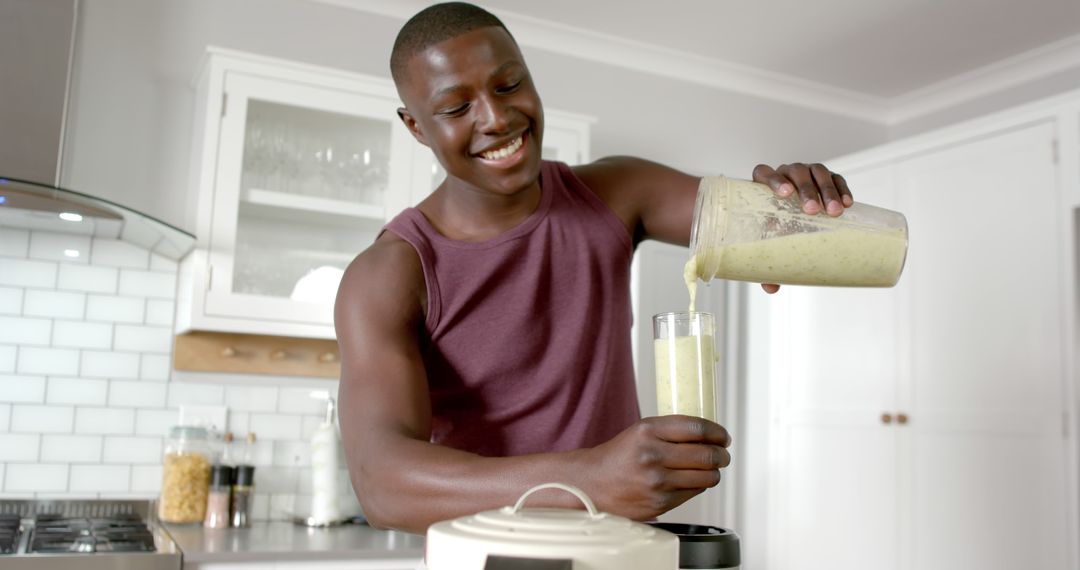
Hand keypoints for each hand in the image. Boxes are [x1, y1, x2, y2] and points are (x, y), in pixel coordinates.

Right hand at [586, 415, 730, 519]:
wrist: (591, 485)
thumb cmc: (618, 457)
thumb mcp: (640, 432)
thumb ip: (671, 432)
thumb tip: (710, 436)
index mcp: (648, 431)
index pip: (697, 429)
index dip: (718, 433)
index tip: (723, 436)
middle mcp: (653, 455)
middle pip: (707, 455)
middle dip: (721, 455)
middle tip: (723, 454)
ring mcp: (657, 481)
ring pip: (706, 476)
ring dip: (714, 472)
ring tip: (710, 469)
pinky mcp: (660, 503)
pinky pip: (694, 492)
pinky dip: (699, 486)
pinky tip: (692, 481)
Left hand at [752, 163, 854, 293]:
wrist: (796, 217)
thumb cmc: (778, 228)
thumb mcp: (773, 242)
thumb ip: (769, 261)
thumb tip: (771, 287)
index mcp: (765, 185)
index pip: (764, 173)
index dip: (773, 180)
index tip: (785, 194)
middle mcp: (786, 174)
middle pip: (795, 172)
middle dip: (806, 190)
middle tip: (813, 211)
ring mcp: (808, 172)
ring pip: (818, 172)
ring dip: (827, 190)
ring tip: (835, 211)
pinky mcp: (827, 177)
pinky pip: (836, 177)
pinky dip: (843, 189)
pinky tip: (848, 204)